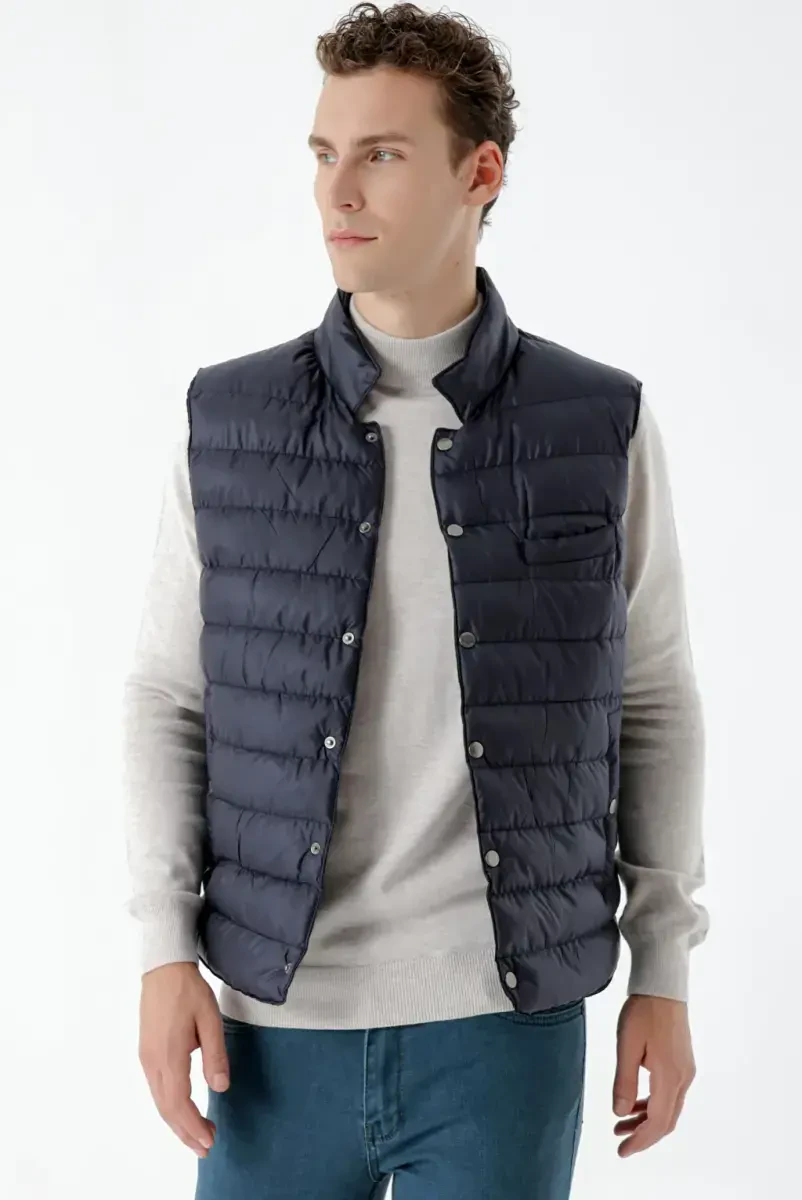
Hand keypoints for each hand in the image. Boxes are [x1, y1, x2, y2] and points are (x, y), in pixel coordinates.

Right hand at [138, 961, 229, 1157]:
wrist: (163, 968)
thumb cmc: (189, 991)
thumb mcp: (210, 1019)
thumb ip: (215, 1055)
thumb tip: (221, 1088)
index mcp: (169, 1056)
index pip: (179, 1103)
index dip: (193, 1125)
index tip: (209, 1140)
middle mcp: (153, 1063)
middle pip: (167, 1109)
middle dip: (185, 1133)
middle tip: (206, 1148)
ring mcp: (146, 1059)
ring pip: (160, 1101)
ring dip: (177, 1122)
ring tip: (197, 1135)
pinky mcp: (146, 1053)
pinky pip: (156, 1090)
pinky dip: (170, 1107)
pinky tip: (182, 1110)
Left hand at [612, 994, 695, 1156]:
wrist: (664, 985)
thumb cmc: (644, 1011)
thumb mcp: (627, 1046)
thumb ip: (624, 1081)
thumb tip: (620, 1112)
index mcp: (669, 1076)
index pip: (658, 1122)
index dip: (640, 1141)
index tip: (622, 1151)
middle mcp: (683, 1078)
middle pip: (667, 1121)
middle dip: (644, 1135)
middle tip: (620, 1143)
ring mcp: (685, 1070)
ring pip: (669, 1109)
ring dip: (647, 1120)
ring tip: (621, 1123)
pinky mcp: (682, 1063)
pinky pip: (670, 1095)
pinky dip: (653, 1105)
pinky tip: (636, 1104)